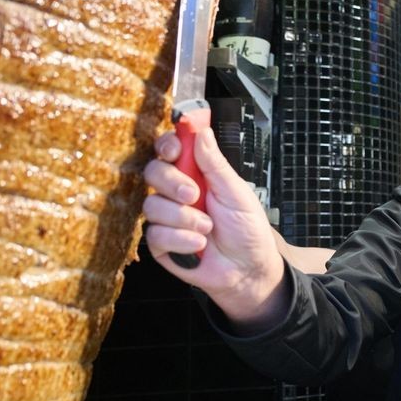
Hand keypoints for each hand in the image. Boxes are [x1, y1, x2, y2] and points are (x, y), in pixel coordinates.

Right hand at [143, 129, 285, 326]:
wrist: (248, 269)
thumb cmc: (246, 229)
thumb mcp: (236, 192)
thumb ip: (215, 164)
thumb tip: (201, 132)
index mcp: (196, 174)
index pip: (169, 150)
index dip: (166, 146)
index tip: (174, 151)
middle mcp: (176, 193)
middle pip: (153, 172)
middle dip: (172, 182)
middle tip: (195, 195)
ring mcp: (167, 218)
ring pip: (152, 205)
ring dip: (183, 217)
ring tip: (207, 227)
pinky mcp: (161, 244)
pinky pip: (155, 235)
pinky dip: (180, 239)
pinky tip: (198, 244)